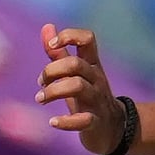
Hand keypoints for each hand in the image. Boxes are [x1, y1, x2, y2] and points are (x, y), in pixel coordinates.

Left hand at [36, 24, 124, 154]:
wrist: (114, 128)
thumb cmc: (89, 96)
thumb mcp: (75, 73)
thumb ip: (59, 52)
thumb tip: (47, 26)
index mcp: (92, 65)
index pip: (88, 39)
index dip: (69, 36)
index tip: (52, 45)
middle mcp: (96, 79)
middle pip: (75, 64)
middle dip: (51, 70)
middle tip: (41, 83)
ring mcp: (97, 100)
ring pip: (78, 86)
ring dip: (53, 91)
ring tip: (41, 98)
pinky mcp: (95, 121)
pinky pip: (83, 120)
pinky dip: (65, 122)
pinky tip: (53, 122)